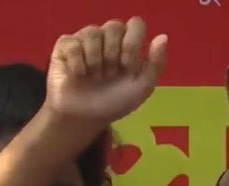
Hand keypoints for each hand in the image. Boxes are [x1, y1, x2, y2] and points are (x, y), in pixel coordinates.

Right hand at [45, 17, 167, 126]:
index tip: (127, 67)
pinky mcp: (65, 46)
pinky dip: (78, 64)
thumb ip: (156, 64)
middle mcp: (107, 38)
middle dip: (113, 54)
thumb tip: (163, 36)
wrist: (86, 118)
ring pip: (93, 32)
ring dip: (96, 60)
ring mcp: (85, 40)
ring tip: (94, 77)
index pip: (135, 24)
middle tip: (109, 74)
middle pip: (114, 25)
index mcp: (127, 44)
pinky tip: (79, 75)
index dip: (132, 44)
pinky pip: (73, 44)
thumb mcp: (141, 88)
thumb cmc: (114, 102)